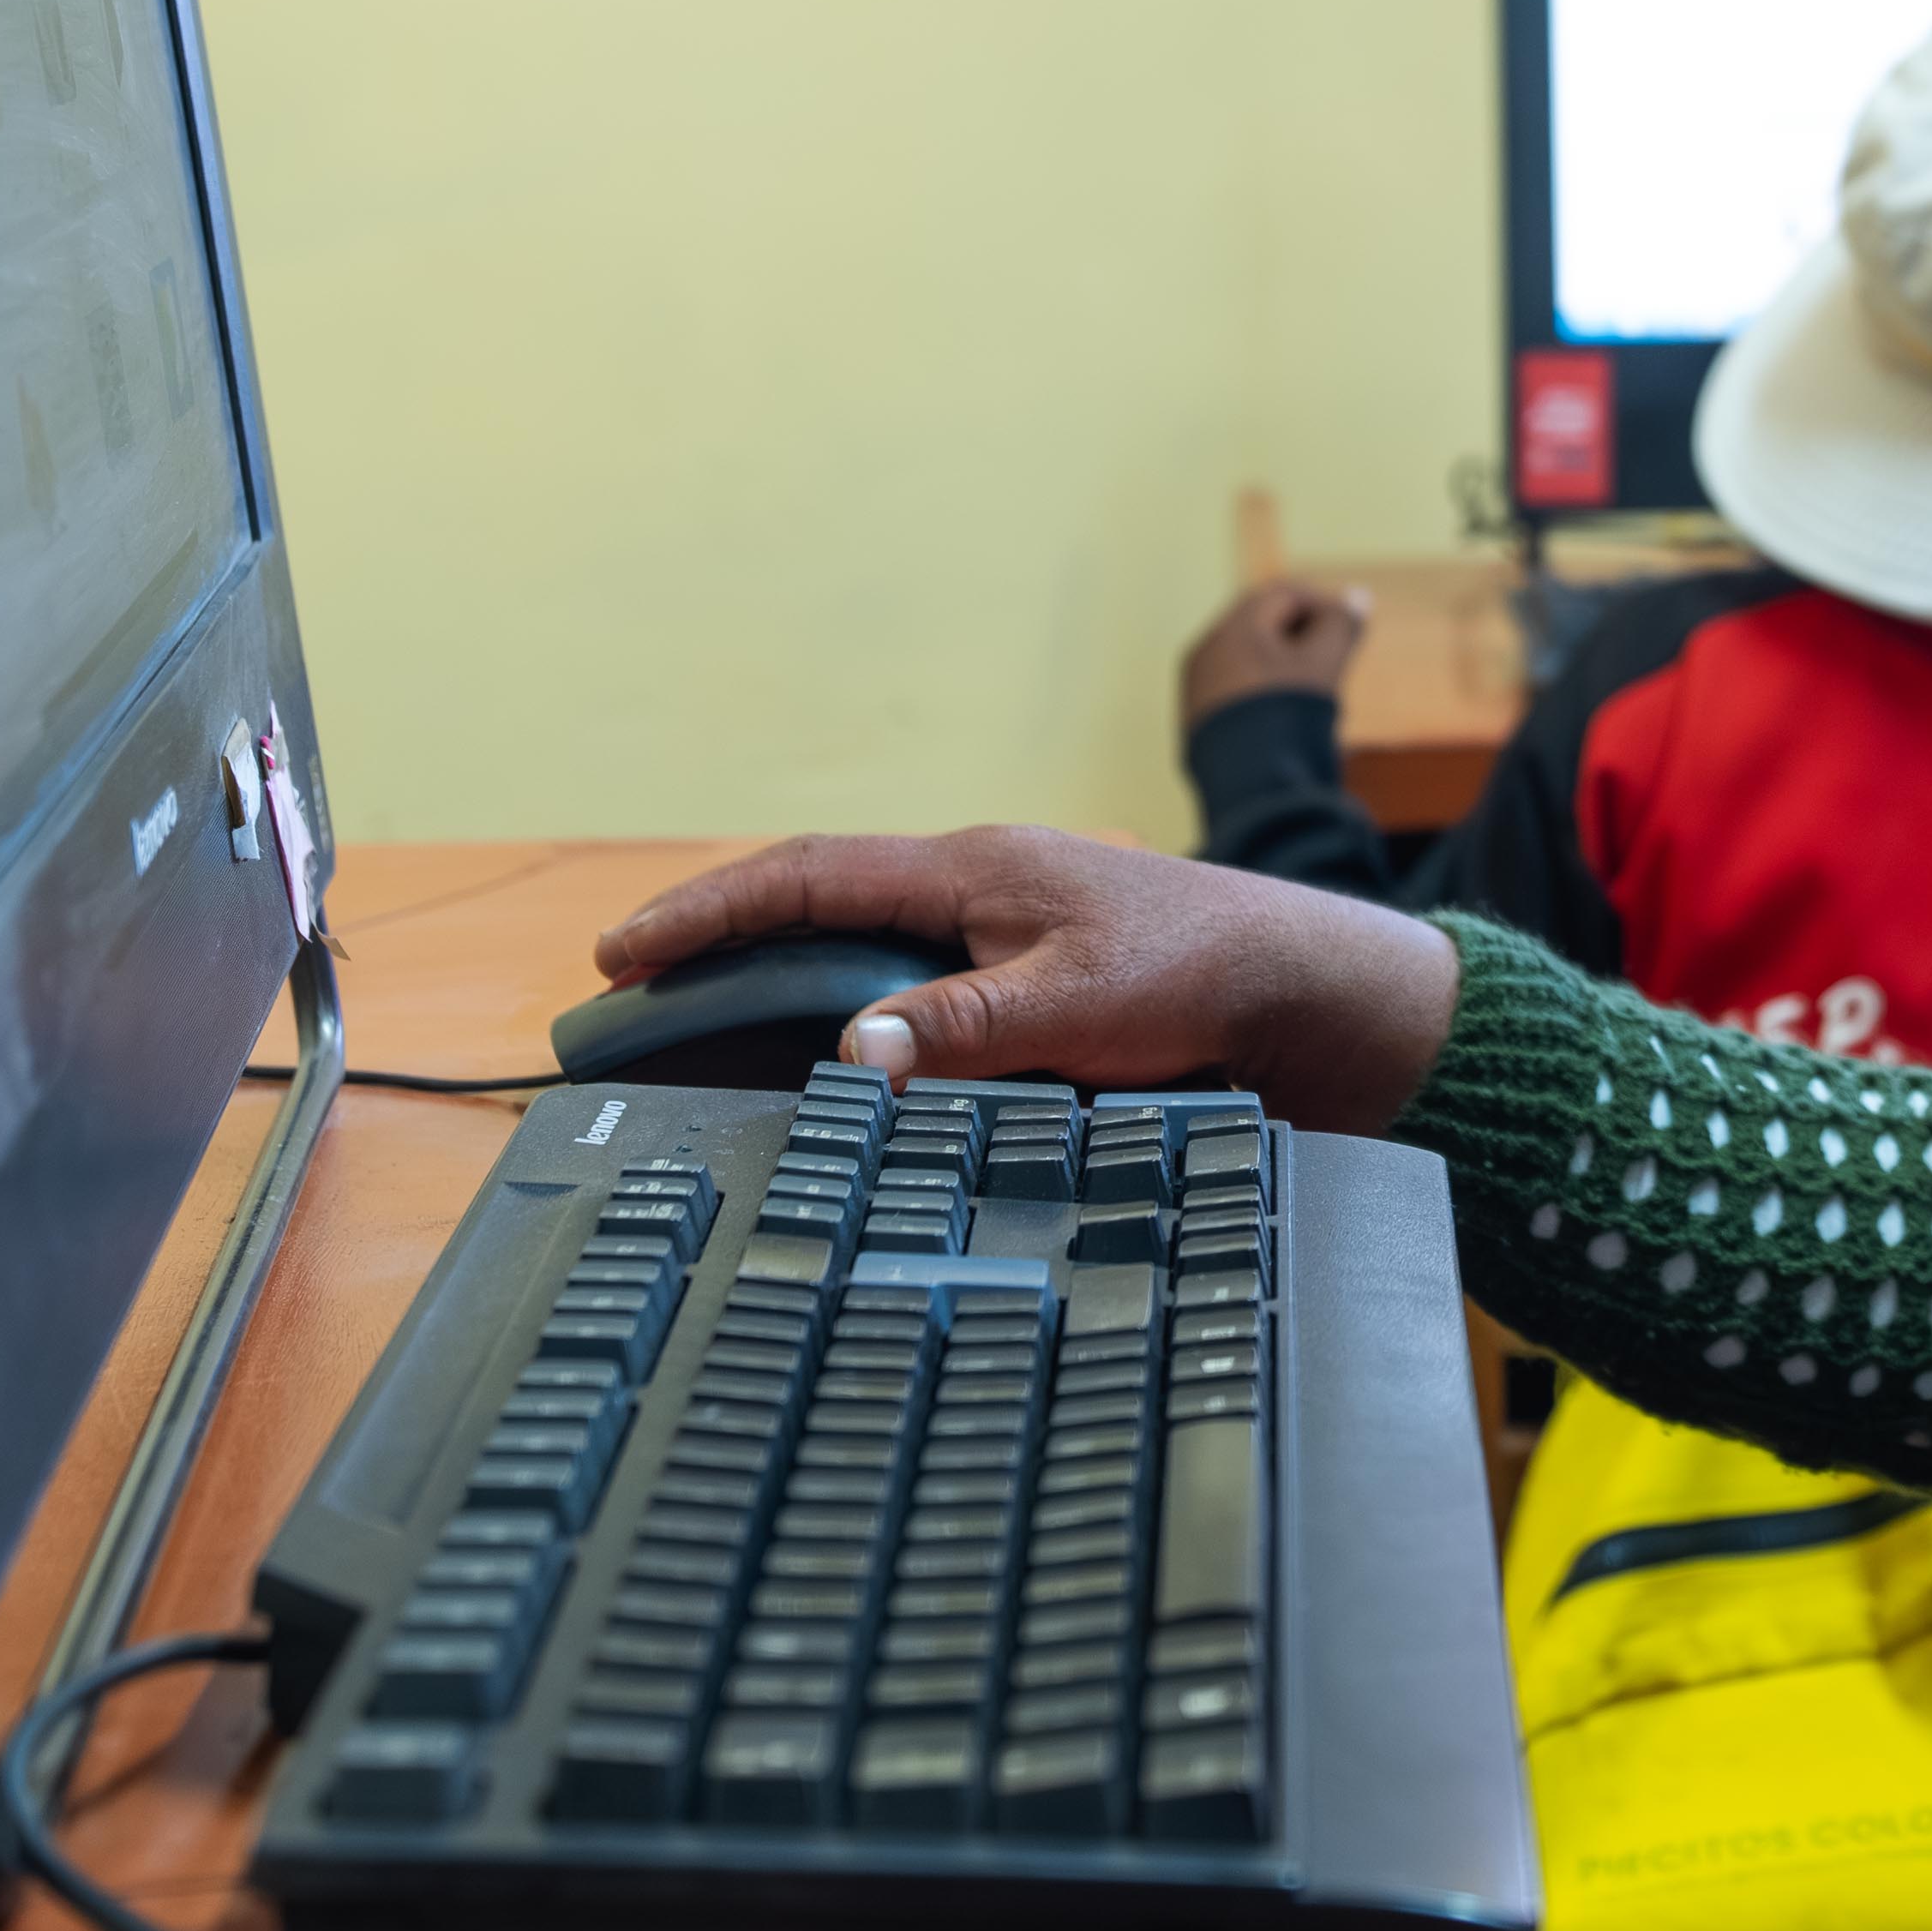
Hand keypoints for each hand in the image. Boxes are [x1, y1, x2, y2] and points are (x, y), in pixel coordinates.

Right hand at [594, 826, 1461, 1132]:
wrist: (1308, 992)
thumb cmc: (1204, 976)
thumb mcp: (1081, 1005)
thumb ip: (965, 1026)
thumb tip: (849, 1048)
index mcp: (973, 867)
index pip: (807, 875)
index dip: (707, 911)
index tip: (624, 951)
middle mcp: (976, 887)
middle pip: (816, 903)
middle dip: (718, 942)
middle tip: (631, 993)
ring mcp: (1002, 929)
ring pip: (859, 948)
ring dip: (778, 981)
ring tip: (694, 1033)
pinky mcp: (1031, 978)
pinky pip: (911, 987)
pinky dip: (850, 1016)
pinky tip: (824, 1063)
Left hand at [1179, 578, 1370, 721]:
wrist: (1248, 788)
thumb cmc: (1289, 715)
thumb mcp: (1323, 664)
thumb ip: (1341, 625)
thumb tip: (1358, 596)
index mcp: (1230, 630)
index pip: (1282, 596)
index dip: (1323, 604)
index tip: (1350, 628)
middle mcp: (1204, 654)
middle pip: (1260, 626)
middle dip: (1302, 633)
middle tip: (1335, 656)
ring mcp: (1196, 691)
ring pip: (1247, 661)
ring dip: (1283, 665)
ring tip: (1314, 691)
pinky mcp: (1197, 725)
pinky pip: (1235, 692)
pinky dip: (1264, 691)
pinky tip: (1287, 716)